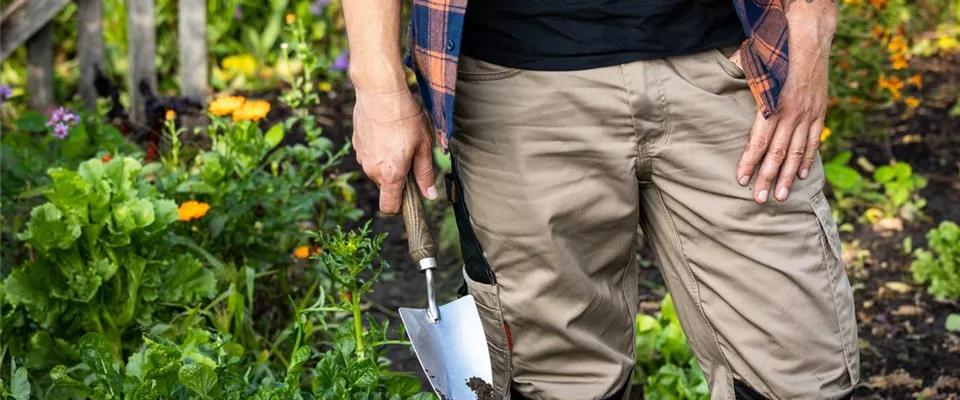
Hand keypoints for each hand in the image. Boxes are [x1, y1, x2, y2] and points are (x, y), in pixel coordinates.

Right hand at [352, 89, 437, 213]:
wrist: (379, 92)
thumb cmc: (405, 118)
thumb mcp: (423, 146)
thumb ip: (425, 174)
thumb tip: (430, 196)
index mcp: (390, 175)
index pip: (389, 207)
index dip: (400, 206)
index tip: (410, 195)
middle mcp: (372, 171)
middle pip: (386, 186)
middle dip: (398, 177)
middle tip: (411, 155)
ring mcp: (361, 158)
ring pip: (377, 170)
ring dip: (388, 162)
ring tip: (398, 139)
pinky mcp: (356, 145)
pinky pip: (370, 156)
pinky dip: (378, 150)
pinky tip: (387, 132)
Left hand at [736, 24, 832, 203]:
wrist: (810, 41)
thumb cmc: (774, 54)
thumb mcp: (751, 66)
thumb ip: (734, 78)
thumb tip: (715, 79)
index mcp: (773, 105)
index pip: (759, 141)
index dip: (749, 161)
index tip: (741, 179)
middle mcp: (792, 114)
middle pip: (777, 153)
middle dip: (768, 178)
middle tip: (759, 199)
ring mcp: (808, 115)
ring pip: (797, 152)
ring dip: (790, 176)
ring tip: (782, 196)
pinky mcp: (819, 112)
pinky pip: (814, 141)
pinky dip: (809, 159)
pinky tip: (805, 175)